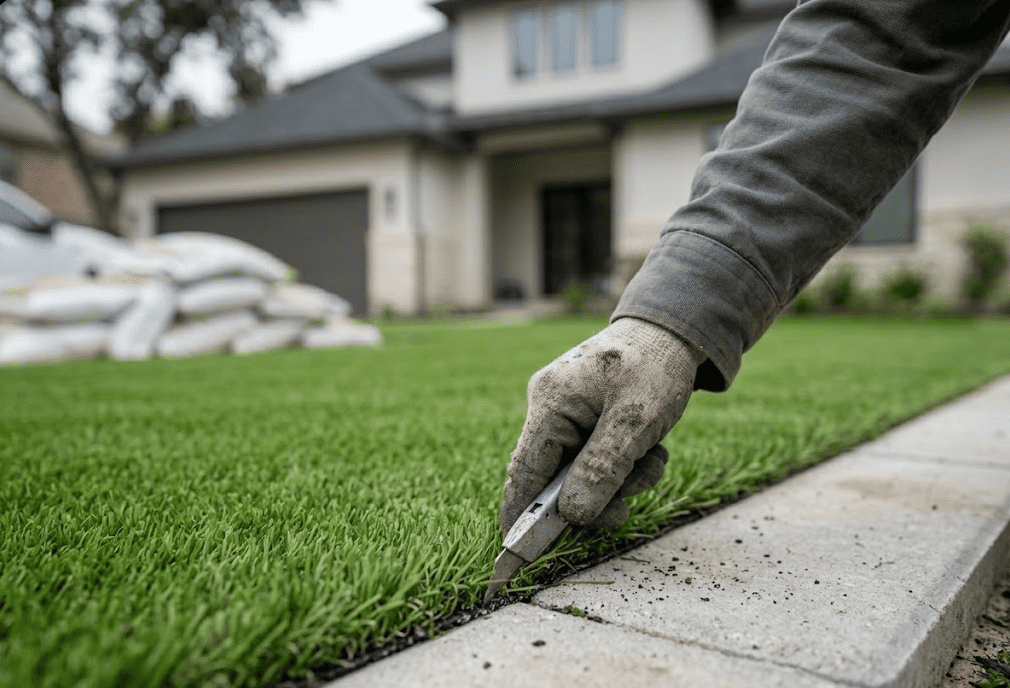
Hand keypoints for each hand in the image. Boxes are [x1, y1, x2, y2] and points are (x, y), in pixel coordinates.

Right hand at [500, 317, 704, 532]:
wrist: (676, 331)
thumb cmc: (655, 366)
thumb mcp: (636, 421)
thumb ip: (602, 468)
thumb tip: (572, 515)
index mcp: (551, 402)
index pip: (524, 470)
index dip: (520, 512)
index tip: (517, 552)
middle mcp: (550, 408)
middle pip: (555, 477)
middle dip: (595, 496)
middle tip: (625, 511)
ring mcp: (567, 414)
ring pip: (580, 472)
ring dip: (618, 480)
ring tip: (652, 460)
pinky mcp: (586, 419)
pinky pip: (596, 459)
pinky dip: (624, 465)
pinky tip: (650, 449)